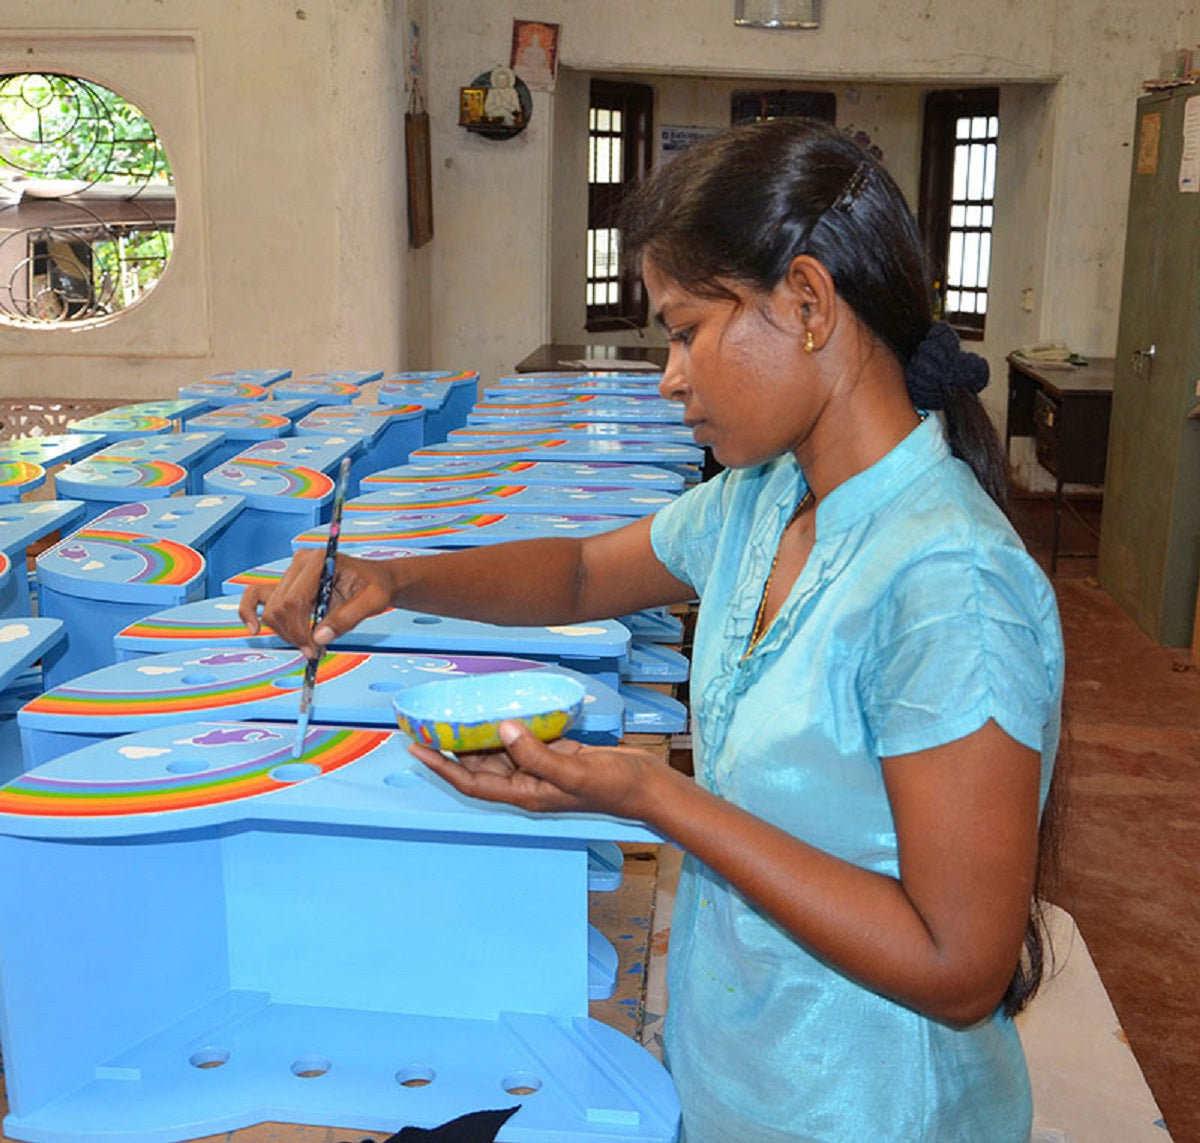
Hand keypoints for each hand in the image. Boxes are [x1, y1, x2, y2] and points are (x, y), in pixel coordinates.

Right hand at [237, 549, 395, 658]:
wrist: (377, 581)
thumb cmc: (377, 586)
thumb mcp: (374, 601)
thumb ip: (348, 618)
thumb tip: (318, 638)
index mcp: (318, 561)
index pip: (294, 600)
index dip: (299, 630)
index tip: (313, 650)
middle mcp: (299, 563)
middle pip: (280, 607)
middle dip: (293, 634)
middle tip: (313, 653)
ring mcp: (290, 573)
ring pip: (271, 609)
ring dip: (285, 632)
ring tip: (308, 646)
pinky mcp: (285, 584)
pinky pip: (256, 596)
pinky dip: (249, 612)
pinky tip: (254, 629)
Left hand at [409, 719, 669, 821]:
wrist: (646, 785)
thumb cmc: (613, 786)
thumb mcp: (573, 771)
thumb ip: (537, 754)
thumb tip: (503, 728)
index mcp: (526, 794)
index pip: (472, 783)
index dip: (442, 767)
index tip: (416, 748)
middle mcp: (527, 783)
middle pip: (479, 766)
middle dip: (452, 748)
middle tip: (429, 722)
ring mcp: (542, 769)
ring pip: (499, 752)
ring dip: (478, 735)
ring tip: (456, 712)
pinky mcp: (556, 754)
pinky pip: (523, 741)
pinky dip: (509, 726)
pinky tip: (502, 708)